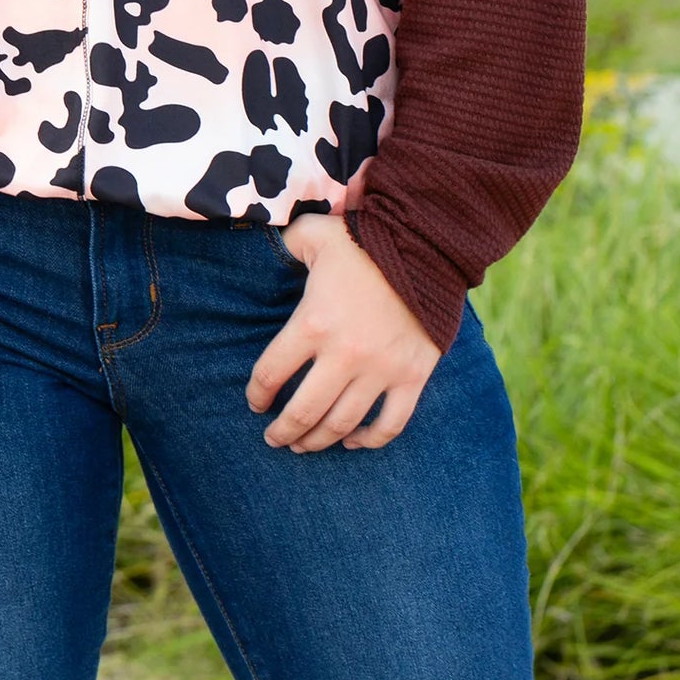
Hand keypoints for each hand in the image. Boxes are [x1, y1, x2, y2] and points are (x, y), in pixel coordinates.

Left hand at [245, 212, 441, 451]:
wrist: (425, 245)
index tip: (255, 402)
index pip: (271, 373)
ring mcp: (381, 369)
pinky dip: (370, 440)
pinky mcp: (412, 376)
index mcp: (313, 322)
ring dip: (318, 441)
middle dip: (283, 431)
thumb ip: (286, 245)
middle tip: (273, 439)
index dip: (257, 394)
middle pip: (304, 411)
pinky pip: (390, 424)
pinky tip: (352, 442)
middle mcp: (345, 353)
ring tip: (303, 445)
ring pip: (342, 423)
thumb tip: (266, 248)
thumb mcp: (314, 233)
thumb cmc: (364, 240)